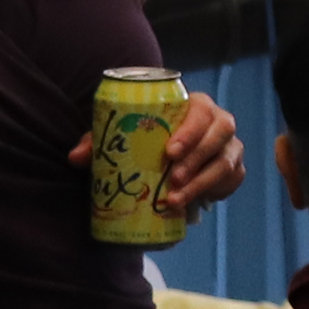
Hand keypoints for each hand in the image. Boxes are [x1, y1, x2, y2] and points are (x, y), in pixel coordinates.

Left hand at [61, 94, 250, 215]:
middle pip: (220, 134)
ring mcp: (229, 146)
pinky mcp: (233, 169)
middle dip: (196, 158)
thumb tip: (74, 158)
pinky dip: (217, 190)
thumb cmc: (146, 139)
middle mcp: (218, 123)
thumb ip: (98, 143)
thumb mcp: (123, 138)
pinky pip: (233, 179)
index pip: (201, 111)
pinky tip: (195, 203)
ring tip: (176, 200)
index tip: (169, 152)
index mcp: (195, 106)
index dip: (190, 130)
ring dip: (202, 182)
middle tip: (172, 179)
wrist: (170, 154)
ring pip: (225, 162)